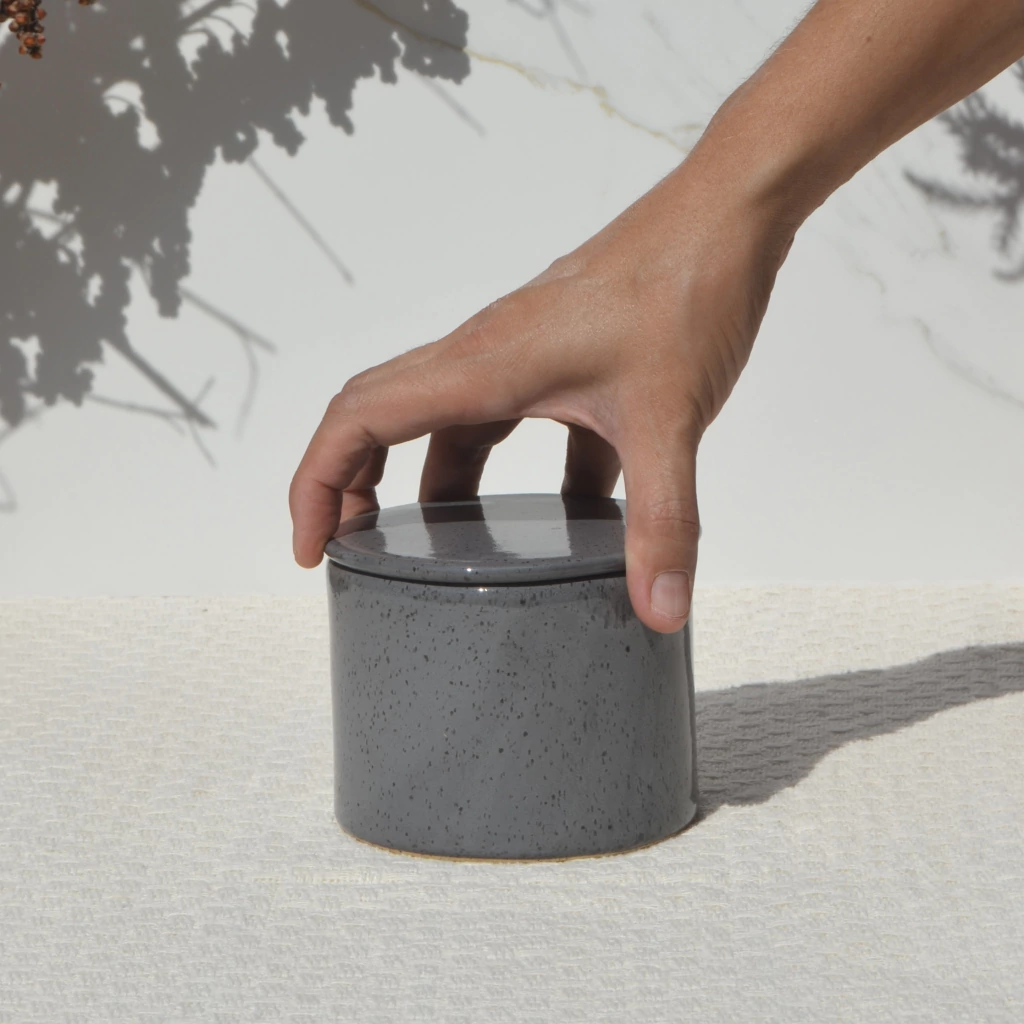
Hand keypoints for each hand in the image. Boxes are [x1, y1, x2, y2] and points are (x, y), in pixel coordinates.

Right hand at [289, 160, 794, 631]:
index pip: (357, 419)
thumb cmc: (687, 289)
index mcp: (482, 367)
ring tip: (428, 543)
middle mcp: (483, 357)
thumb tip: (659, 609)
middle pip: (375, 416)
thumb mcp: (670, 420)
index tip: (312, 547)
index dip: (316, 485)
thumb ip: (662, 522)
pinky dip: (503, 466)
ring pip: (437, 419)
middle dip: (349, 485)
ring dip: (419, 478)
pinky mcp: (555, 357)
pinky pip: (504, 417)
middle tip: (352, 550)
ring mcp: (517, 354)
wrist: (727, 215)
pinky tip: (552, 514)